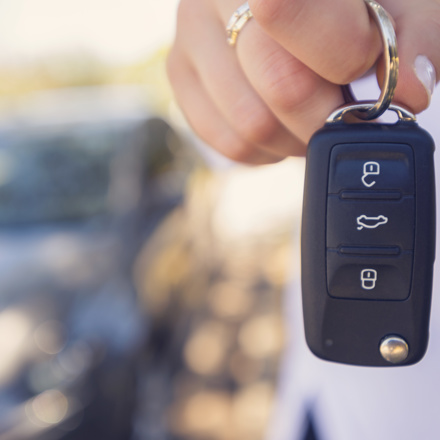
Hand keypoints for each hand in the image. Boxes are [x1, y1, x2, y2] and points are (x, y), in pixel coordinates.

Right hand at [167, 0, 439, 163]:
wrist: (279, 1)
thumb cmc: (339, 2)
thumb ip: (412, 36)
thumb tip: (409, 93)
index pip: (288, 10)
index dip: (341, 54)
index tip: (360, 70)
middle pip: (280, 84)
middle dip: (325, 115)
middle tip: (341, 110)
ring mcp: (189, 33)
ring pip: (252, 124)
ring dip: (296, 137)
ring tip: (310, 117)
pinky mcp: (178, 74)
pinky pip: (227, 141)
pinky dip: (265, 148)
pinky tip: (280, 125)